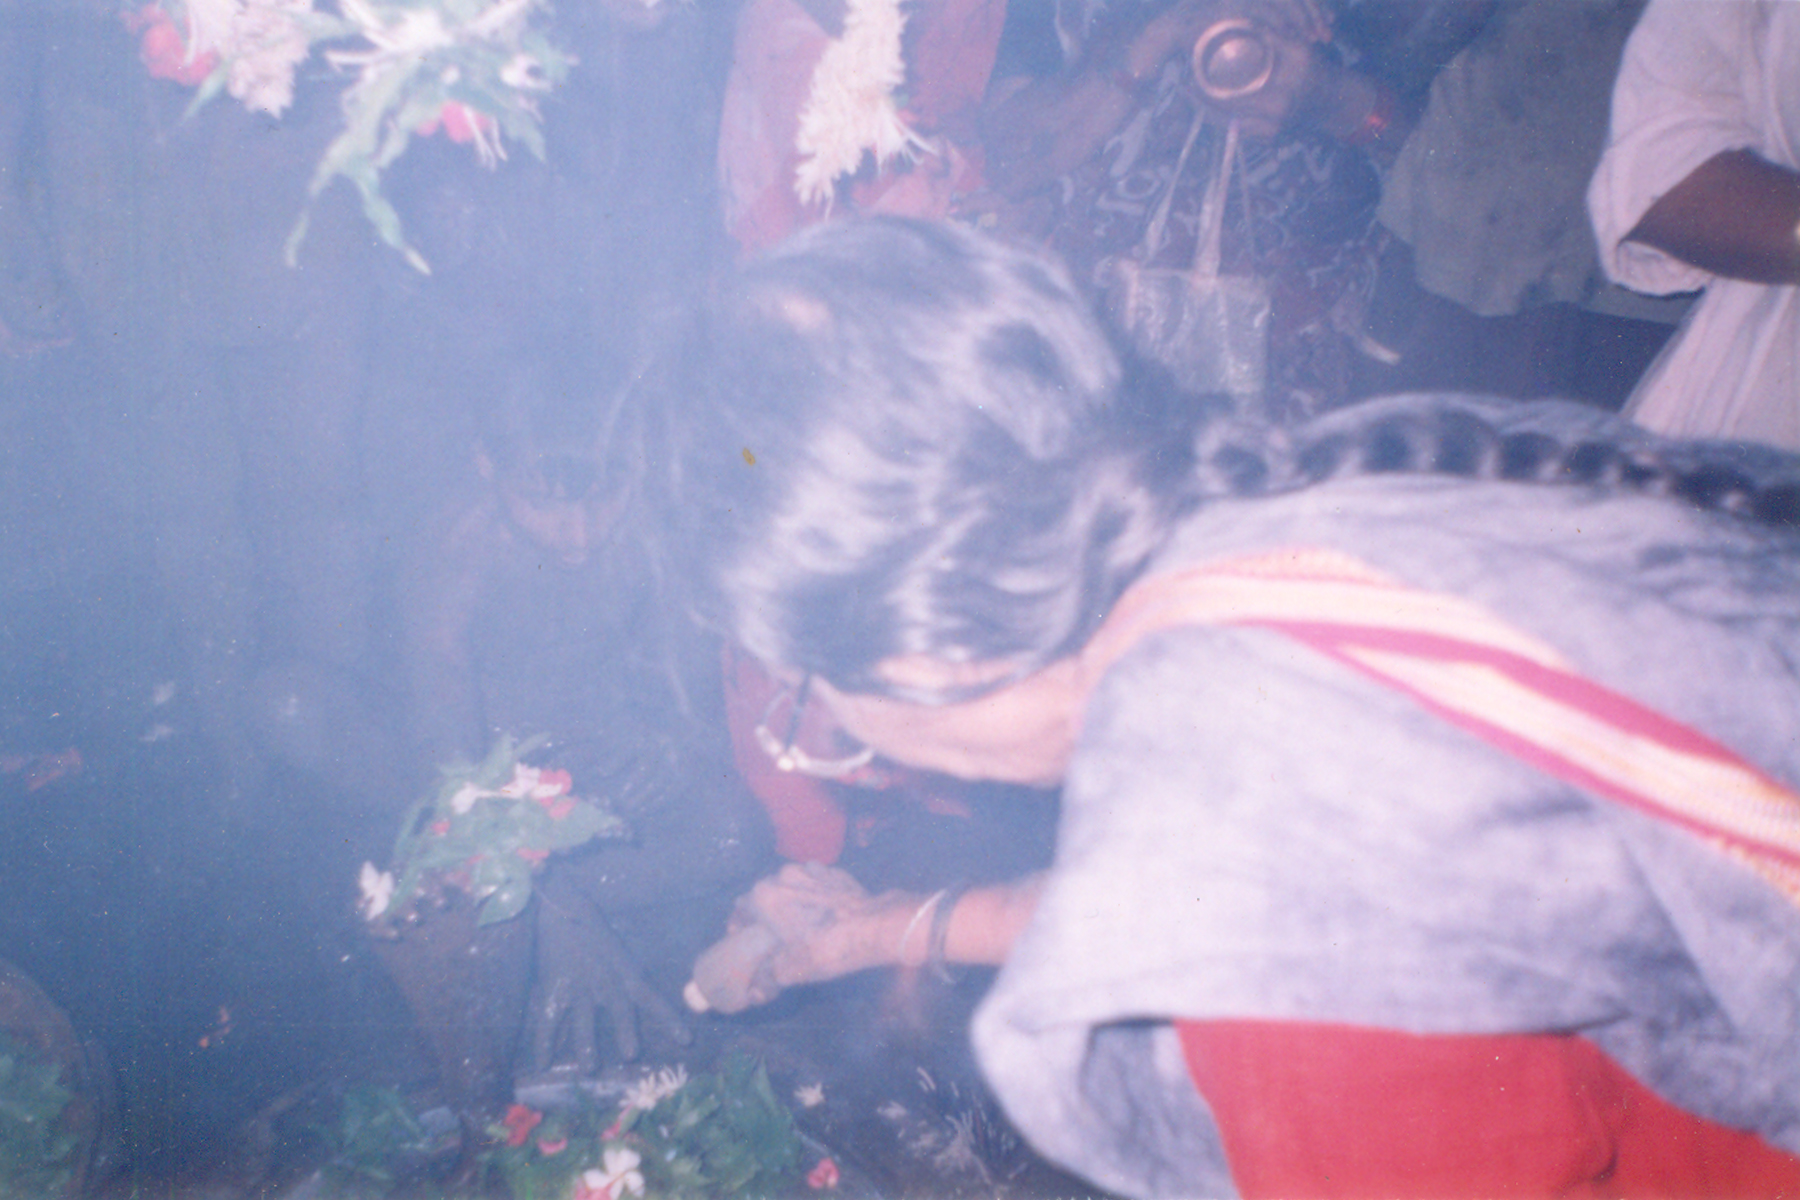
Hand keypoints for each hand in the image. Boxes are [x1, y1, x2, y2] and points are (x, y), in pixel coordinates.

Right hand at [528, 885, 690, 1071]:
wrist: (560, 907)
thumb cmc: (591, 928)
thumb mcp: (618, 952)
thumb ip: (626, 976)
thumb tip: (638, 999)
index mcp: (625, 972)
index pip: (652, 998)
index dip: (669, 1020)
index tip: (686, 1040)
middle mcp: (606, 982)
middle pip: (620, 1010)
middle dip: (626, 1032)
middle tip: (631, 1054)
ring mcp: (579, 987)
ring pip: (584, 1021)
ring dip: (586, 1046)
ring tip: (589, 1068)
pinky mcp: (553, 988)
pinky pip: (548, 1021)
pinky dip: (544, 1044)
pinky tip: (542, 1063)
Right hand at [689, 864, 917, 1011]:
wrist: (875, 927)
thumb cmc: (826, 948)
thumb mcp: (789, 972)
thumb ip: (764, 979)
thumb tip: (753, 992)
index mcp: (764, 895)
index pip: (740, 909)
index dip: (740, 927)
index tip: (744, 940)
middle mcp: (783, 874)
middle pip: (766, 895)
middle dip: (766, 914)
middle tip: (773, 936)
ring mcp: (811, 868)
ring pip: (792, 886)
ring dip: (791, 902)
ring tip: (800, 924)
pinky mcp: (834, 871)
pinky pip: (816, 884)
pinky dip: (814, 896)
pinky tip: (823, 914)